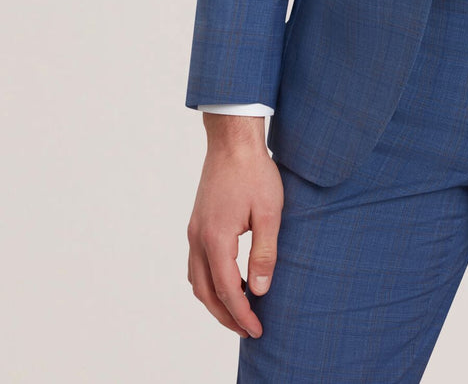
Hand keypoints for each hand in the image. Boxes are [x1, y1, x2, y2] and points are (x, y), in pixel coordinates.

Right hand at [187, 115, 283, 337]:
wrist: (232, 140)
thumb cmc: (255, 172)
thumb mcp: (269, 212)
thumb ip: (264, 253)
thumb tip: (260, 291)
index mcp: (216, 238)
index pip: (227, 290)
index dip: (241, 314)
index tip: (257, 330)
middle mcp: (198, 238)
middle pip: (206, 292)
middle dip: (226, 316)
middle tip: (248, 329)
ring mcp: (194, 230)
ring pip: (198, 280)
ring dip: (216, 300)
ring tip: (240, 310)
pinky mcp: (197, 223)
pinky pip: (197, 264)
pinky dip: (211, 281)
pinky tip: (232, 280)